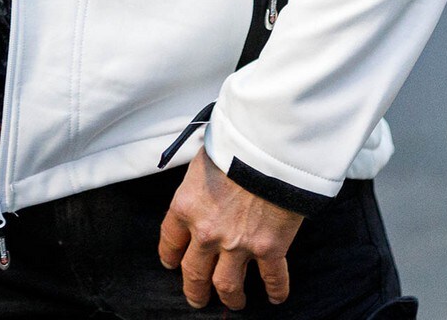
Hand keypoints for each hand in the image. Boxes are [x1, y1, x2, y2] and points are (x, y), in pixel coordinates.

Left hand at [159, 148, 303, 310]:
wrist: (267, 148)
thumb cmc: (234, 144)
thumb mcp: (203, 159)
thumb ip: (199, 180)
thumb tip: (204, 182)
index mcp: (186, 207)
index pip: (170, 241)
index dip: (170, 256)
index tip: (172, 263)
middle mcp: (206, 232)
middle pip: (194, 273)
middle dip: (195, 290)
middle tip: (198, 298)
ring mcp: (237, 244)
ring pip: (227, 286)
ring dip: (231, 298)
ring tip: (235, 302)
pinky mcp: (269, 249)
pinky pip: (272, 279)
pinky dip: (276, 292)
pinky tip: (275, 297)